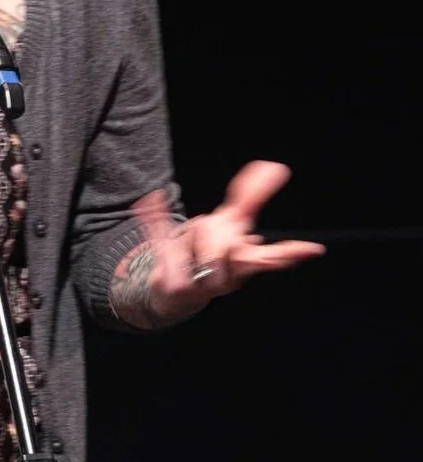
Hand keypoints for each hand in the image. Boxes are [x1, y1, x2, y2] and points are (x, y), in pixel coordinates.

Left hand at [136, 161, 324, 322]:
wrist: (175, 295)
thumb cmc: (208, 259)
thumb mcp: (232, 225)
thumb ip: (249, 197)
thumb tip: (272, 166)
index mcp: (245, 264)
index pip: (268, 256)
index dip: (288, 253)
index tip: (311, 249)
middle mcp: (228, 278)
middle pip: (230, 242)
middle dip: (220, 229)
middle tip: (210, 228)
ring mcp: (201, 284)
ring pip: (199, 233)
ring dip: (192, 230)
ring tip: (189, 245)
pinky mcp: (173, 283)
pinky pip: (162, 239)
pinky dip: (156, 215)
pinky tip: (151, 198)